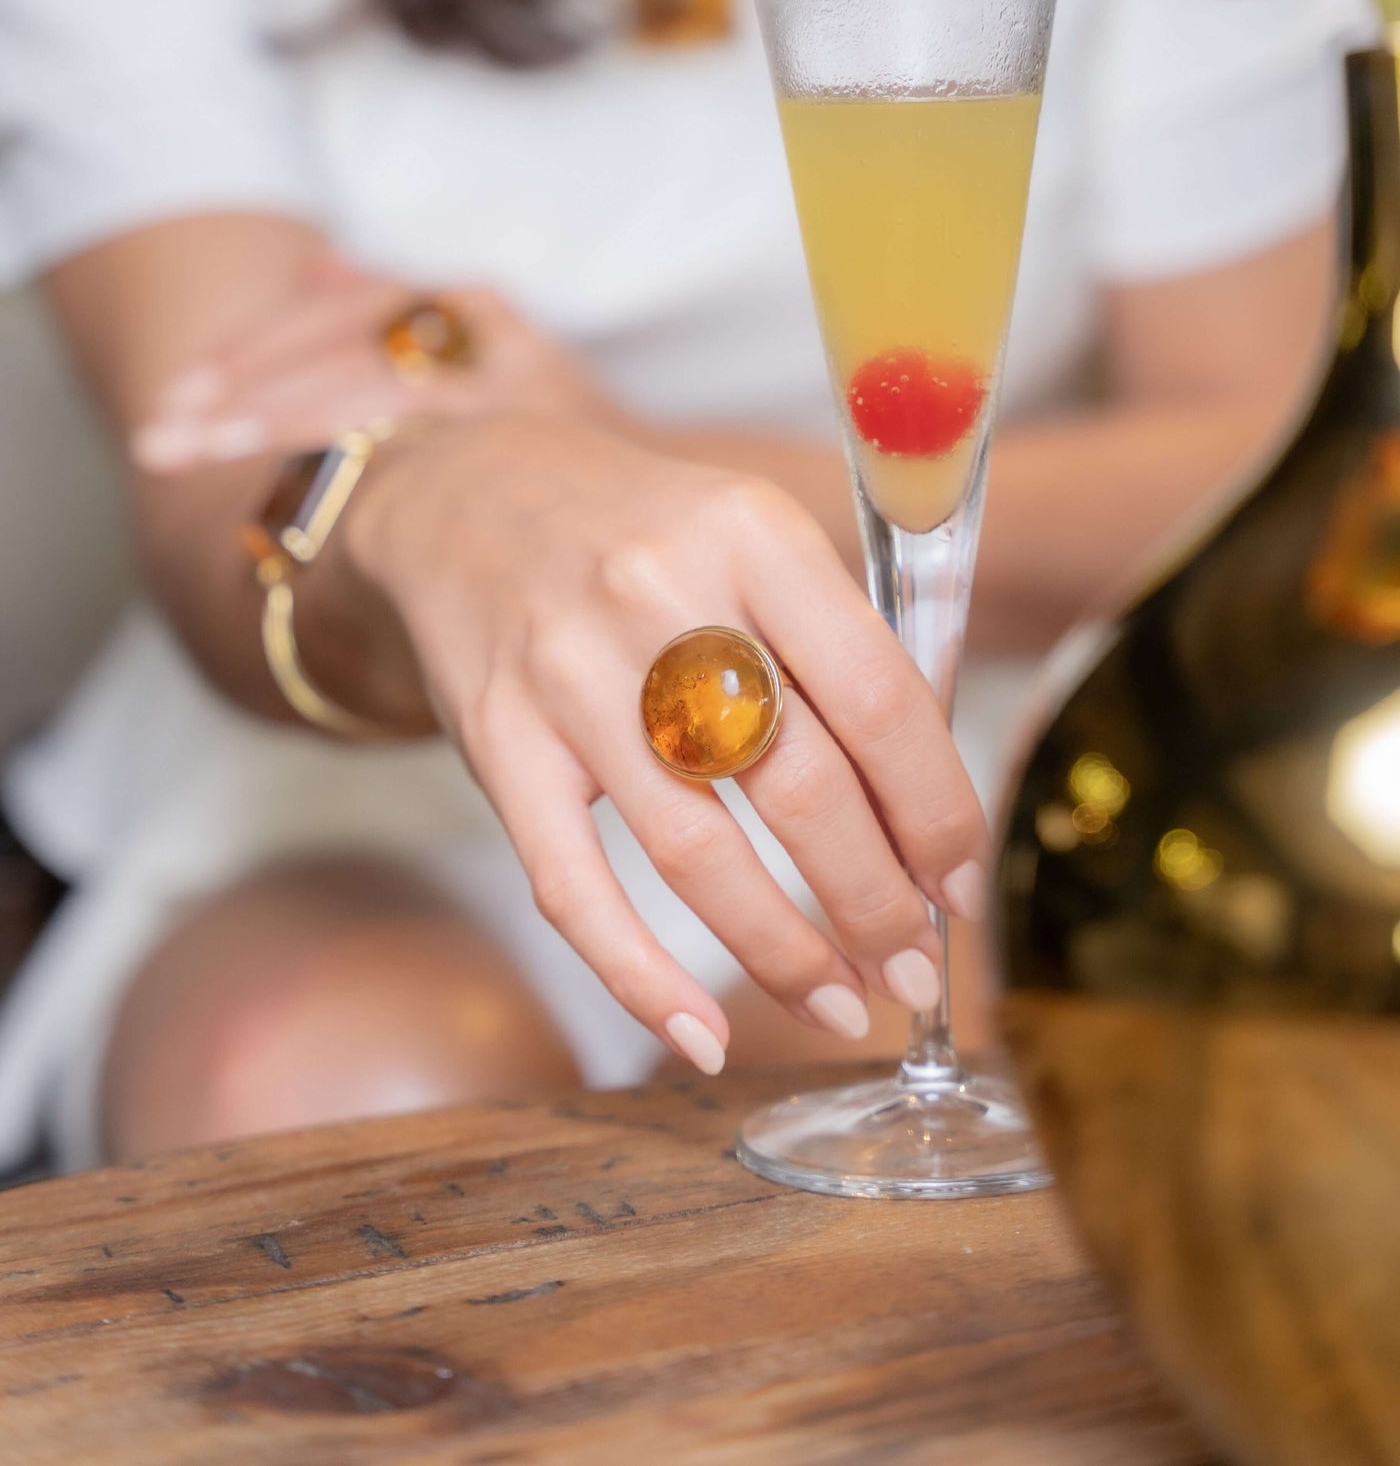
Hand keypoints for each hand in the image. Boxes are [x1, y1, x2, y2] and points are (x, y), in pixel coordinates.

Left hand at [131, 253, 617, 467]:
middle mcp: (485, 327)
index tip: (174, 400)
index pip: (330, 307)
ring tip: (195, 452)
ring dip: (270, 416)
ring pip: (366, 380)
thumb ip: (403, 308)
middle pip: (333, 339)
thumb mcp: (492, 358)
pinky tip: (292, 490)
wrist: (681, 505)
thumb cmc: (566, 445)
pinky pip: (423, 437)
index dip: (245, 349)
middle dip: (236, 385)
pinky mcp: (531, 434)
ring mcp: (510, 378)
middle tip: (159, 436)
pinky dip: (350, 455)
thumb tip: (318, 262)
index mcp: (464, 304)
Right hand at [345, 411, 987, 1074]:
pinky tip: (704, 1036)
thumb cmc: (644, 533)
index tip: (966, 884)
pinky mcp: (498, 743)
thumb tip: (929, 814)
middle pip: (800, 784)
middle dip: (878, 902)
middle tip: (915, 968)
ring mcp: (569, 676)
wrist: (468, 496)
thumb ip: (836, 645)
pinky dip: (644, 979)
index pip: (878, 696)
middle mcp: (660, 596)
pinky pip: (574, 889)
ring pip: (697, 854)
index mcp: (751, 533)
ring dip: (787, 954)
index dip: (936, 811)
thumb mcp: (752, 536)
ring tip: (845, 1005)